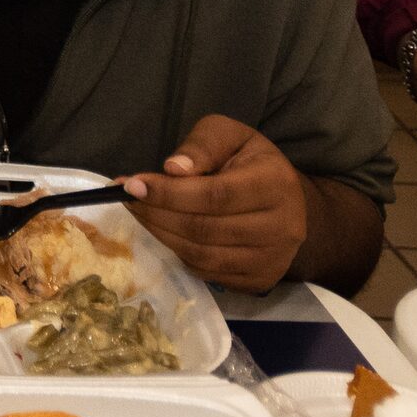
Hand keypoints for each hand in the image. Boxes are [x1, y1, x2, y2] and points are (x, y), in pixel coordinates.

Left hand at [119, 115, 313, 293]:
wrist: (288, 201)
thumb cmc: (251, 162)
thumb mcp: (231, 136)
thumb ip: (203, 146)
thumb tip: (173, 169)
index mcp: (275, 184)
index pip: (216, 195)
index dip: (170, 193)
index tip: (133, 185)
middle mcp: (281, 228)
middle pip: (205, 229)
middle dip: (157, 214)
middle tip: (127, 199)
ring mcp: (272, 259)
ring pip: (203, 255)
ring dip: (162, 235)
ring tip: (140, 214)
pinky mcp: (260, 280)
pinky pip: (208, 273)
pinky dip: (179, 253)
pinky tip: (165, 232)